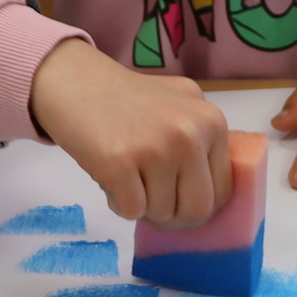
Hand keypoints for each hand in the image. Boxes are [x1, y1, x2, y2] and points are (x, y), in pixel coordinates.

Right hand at [30, 38, 232, 227]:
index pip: (223, 190)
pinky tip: (109, 176)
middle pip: (198, 210)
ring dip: (142, 206)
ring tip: (125, 177)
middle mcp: (190, 134)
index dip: (197, 206)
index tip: (177, 204)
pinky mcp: (120, 163)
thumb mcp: (180, 104)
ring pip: (162, 213)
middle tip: (150, 203)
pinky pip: (131, 211)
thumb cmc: (125, 98)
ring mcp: (156, 148)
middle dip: (173, 216)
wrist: (74, 80)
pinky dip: (118, 203)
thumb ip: (201, 141)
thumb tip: (212, 194)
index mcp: (212, 122)